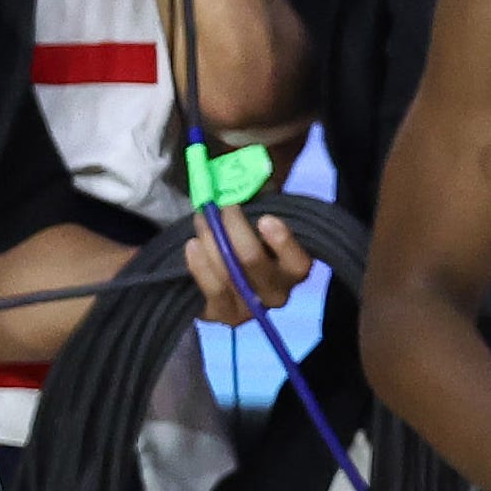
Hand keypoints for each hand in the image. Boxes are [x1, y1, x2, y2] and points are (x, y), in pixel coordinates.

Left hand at [183, 208, 311, 324]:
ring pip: (228, 274)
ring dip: (211, 241)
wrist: (220, 262)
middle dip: (234, 230)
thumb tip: (243, 176)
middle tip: (221, 207)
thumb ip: (257, 198)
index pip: (298, 262)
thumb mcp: (259, 213)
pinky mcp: (221, 314)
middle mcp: (276, 294)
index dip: (283, 242)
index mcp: (294, 269)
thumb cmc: (247, 234)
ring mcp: (249, 309)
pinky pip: (210, 291)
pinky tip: (192, 245)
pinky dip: (199, 265)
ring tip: (201, 219)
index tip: (265, 219)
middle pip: (254, 263)